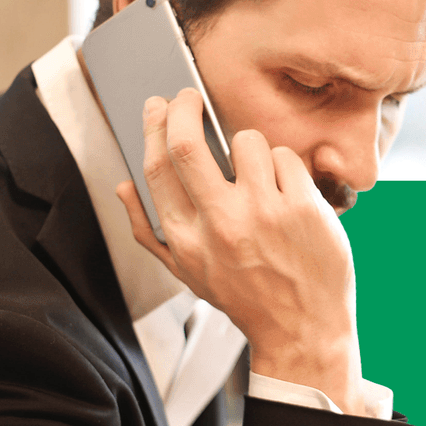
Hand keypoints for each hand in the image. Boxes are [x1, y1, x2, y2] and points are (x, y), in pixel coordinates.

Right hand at [117, 89, 361, 411]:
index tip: (159, 106)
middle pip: (186, 143)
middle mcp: (220, 224)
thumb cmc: (246, 298)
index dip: (154, 126)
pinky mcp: (302, 207)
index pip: (157, 167)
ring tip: (256, 172)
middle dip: (184, 107)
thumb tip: (123, 186)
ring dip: (249, 146)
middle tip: (190, 96)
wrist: (302, 329)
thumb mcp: (187, 273)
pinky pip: (286, 157)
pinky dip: (284, 166)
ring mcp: (264, 213)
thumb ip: (149, 230)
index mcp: (186, 239)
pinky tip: (286, 190)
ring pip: (246, 141)